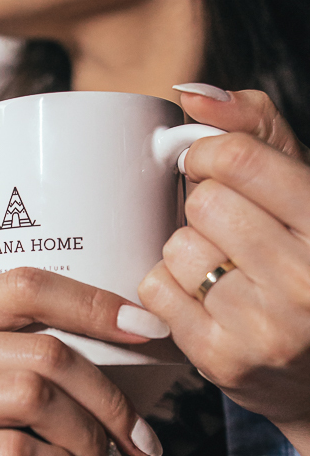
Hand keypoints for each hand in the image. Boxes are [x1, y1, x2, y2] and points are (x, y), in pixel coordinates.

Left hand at [139, 88, 309, 450]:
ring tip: (220, 270)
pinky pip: (158, 291)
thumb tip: (191, 94)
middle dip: (205, 210)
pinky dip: (170, 289)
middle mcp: (306, 279)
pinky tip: (202, 301)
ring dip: (187, 252)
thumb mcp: (302, 190)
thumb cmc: (305, 264)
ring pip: (180, 248)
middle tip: (226, 230)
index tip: (207, 166)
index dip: (209, 154)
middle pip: (205, 204)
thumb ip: (257, 129)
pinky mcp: (224, 361)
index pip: (241, 158)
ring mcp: (267, 327)